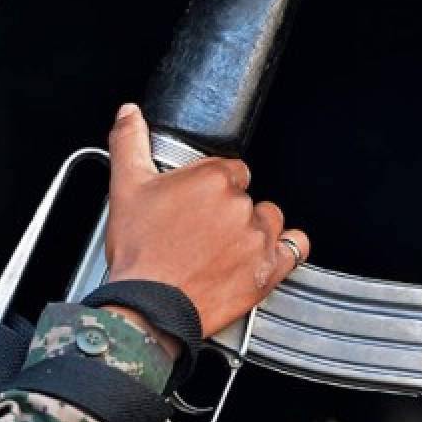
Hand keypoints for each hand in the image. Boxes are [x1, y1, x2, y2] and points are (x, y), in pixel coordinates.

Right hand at [104, 103, 309, 337]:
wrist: (149, 308)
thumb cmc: (140, 254)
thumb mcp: (125, 189)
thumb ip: (129, 143)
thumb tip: (129, 113)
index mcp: (213, 179)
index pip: (230, 170)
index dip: (211, 187)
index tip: (196, 205)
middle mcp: (240, 205)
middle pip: (246, 196)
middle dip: (226, 211)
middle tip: (200, 232)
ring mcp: (258, 239)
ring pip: (269, 219)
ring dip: (253, 229)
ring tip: (225, 247)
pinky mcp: (268, 270)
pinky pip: (296, 248)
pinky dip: (286, 249)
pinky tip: (265, 253)